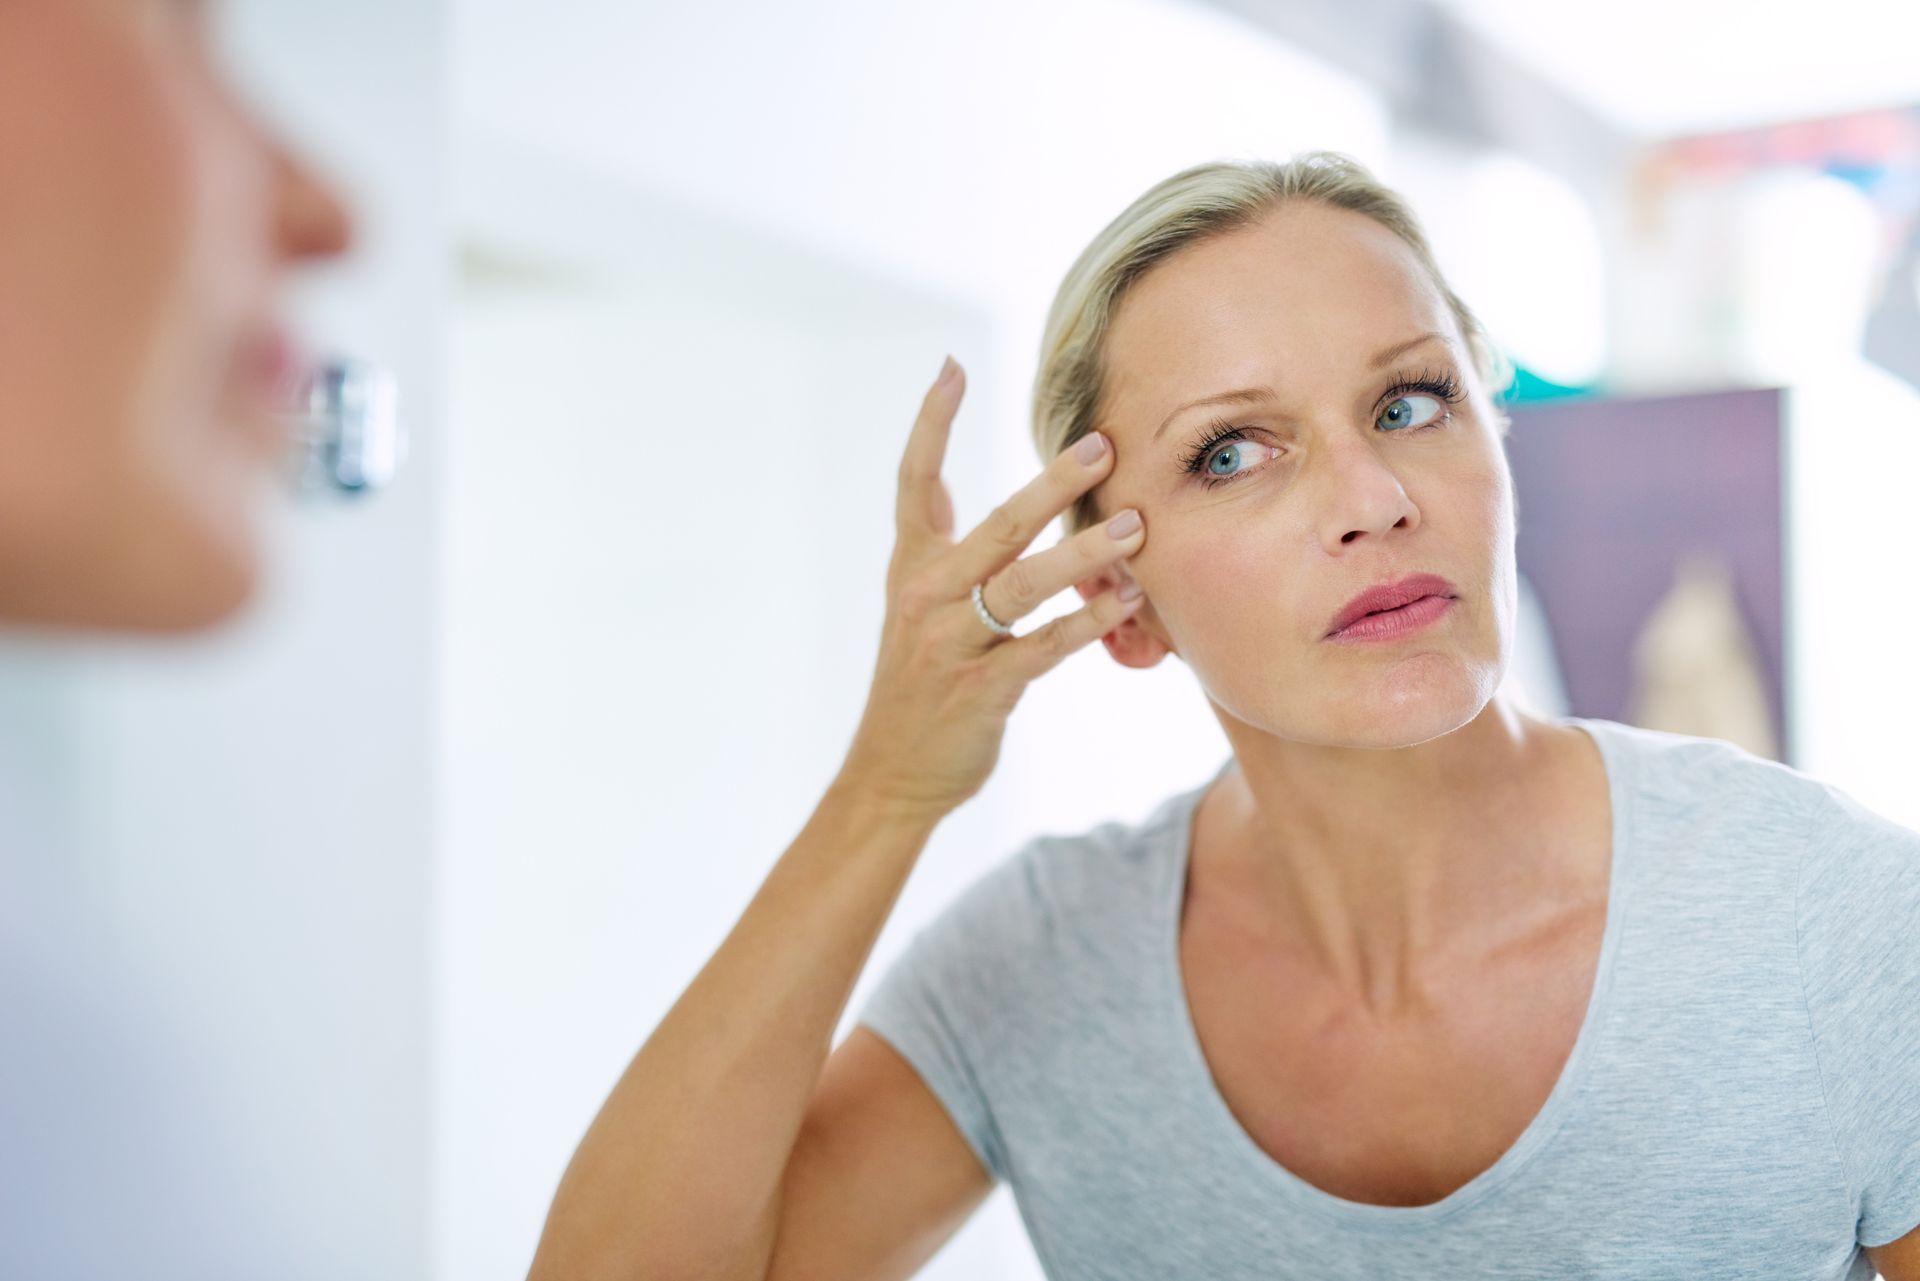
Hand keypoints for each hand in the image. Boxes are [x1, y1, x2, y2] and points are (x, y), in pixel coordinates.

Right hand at [836, 355, 1147, 821]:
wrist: (891, 773)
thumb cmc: (919, 686)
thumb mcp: (916, 609)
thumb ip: (949, 554)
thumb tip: (985, 500)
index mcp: (910, 568)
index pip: (913, 482)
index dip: (931, 424)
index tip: (950, 367)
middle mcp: (927, 597)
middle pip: (994, 526)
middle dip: (1050, 485)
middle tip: (1101, 443)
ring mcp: (953, 644)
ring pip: (1023, 585)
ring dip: (1082, 554)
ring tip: (1135, 527)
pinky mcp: (982, 690)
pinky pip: (1043, 647)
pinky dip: (1087, 624)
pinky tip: (1128, 603)